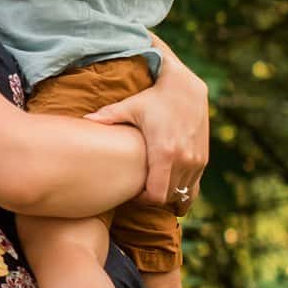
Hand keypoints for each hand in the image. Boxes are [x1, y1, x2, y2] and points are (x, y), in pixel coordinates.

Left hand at [84, 66, 207, 212]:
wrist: (186, 88)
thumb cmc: (154, 98)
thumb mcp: (130, 106)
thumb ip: (107, 116)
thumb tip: (84, 120)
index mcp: (164, 152)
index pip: (156, 195)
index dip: (143, 200)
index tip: (133, 192)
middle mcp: (184, 160)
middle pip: (168, 197)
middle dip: (153, 198)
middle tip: (139, 191)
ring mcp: (197, 161)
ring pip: (182, 194)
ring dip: (168, 195)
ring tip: (152, 187)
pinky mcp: (203, 159)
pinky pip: (194, 187)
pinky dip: (182, 190)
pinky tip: (169, 187)